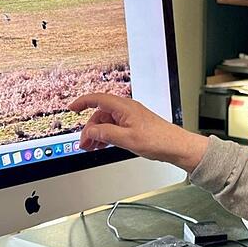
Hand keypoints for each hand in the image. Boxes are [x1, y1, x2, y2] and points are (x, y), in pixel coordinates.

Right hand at [69, 93, 208, 172]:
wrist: (175, 146)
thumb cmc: (158, 140)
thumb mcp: (126, 139)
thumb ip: (105, 133)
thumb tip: (90, 130)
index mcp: (124, 107)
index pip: (98, 99)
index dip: (82, 102)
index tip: (72, 109)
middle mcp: (127, 109)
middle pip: (100, 114)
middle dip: (90, 128)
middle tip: (84, 143)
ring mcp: (131, 117)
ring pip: (107, 122)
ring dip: (97, 133)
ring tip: (91, 147)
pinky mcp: (134, 125)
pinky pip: (115, 127)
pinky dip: (107, 135)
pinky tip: (103, 144)